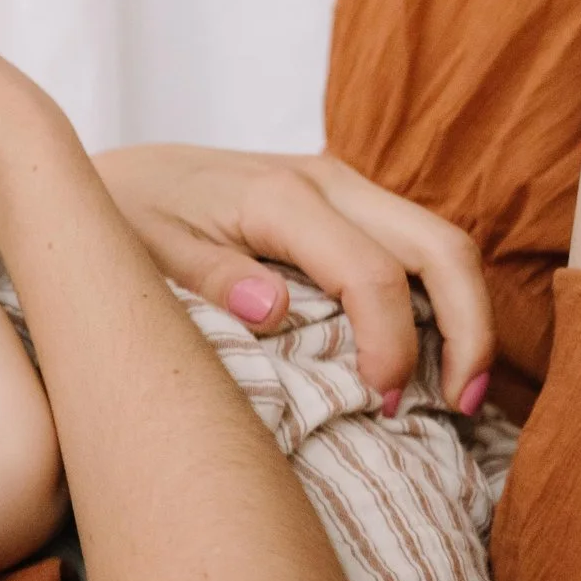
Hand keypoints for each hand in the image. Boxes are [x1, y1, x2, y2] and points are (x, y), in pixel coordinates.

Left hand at [94, 144, 494, 412]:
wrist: (112, 174)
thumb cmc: (123, 216)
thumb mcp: (142, 251)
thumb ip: (210, 278)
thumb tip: (273, 312)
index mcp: (281, 196)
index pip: (371, 273)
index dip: (392, 344)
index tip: (379, 404)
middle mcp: (327, 181)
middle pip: (440, 246)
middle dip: (468, 328)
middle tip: (460, 406)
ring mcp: (342, 187)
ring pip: (440, 243)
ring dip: (464, 315)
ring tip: (456, 393)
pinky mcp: (343, 203)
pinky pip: (412, 247)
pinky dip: (437, 300)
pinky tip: (429, 358)